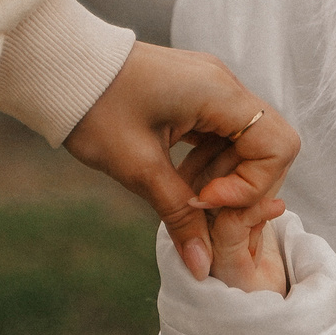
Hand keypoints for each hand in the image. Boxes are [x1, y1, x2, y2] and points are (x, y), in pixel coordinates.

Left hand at [64, 42, 298, 280]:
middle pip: (269, 148)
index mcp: (219, 93)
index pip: (277, 146)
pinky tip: (179, 179)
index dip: (252, 186)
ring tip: (183, 194)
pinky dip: (209, 165)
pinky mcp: (196, 96)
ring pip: (246, 146)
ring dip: (222, 179)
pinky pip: (222, 137)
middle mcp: (225, 85)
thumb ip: (179, 216)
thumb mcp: (138, 169)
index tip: (205, 200)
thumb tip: (203, 267)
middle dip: (242, 187)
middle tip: (198, 205)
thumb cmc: (94, 107)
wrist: (58, 67)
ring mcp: (212, 88)